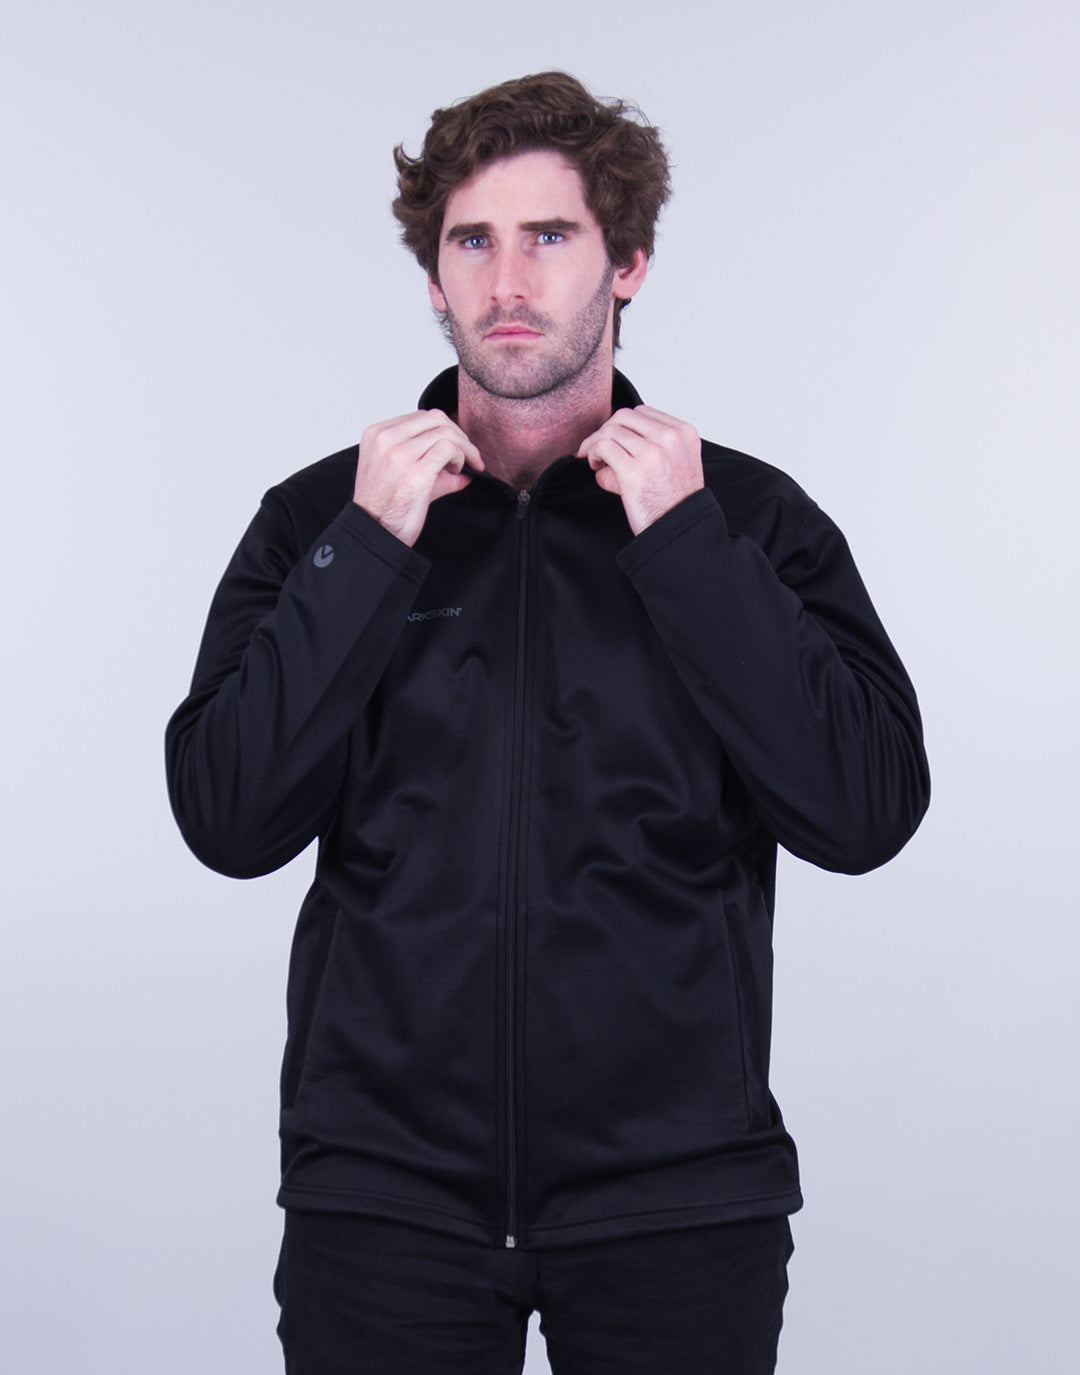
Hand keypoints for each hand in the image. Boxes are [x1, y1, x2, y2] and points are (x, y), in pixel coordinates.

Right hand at [353, 410, 483, 546]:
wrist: (375, 533)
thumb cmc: (383, 508)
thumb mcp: (399, 474)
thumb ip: (428, 461)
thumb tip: (463, 465)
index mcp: (376, 435)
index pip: (420, 417)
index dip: (444, 429)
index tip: (457, 446)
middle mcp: (385, 439)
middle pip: (435, 418)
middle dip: (458, 434)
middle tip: (469, 455)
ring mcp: (399, 454)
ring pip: (444, 432)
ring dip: (463, 448)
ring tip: (462, 466)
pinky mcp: (415, 472)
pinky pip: (448, 448)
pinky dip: (461, 457)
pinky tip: (458, 472)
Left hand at [576, 406, 703, 534]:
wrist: (679, 531)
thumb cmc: (674, 502)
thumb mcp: (676, 462)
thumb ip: (652, 445)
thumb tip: (614, 440)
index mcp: (684, 433)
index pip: (643, 412)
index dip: (623, 425)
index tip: (614, 439)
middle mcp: (671, 438)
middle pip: (624, 417)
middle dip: (606, 430)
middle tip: (598, 449)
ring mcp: (653, 453)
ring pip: (611, 431)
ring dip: (596, 444)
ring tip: (596, 461)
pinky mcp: (634, 472)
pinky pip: (603, 447)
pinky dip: (592, 453)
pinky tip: (595, 467)